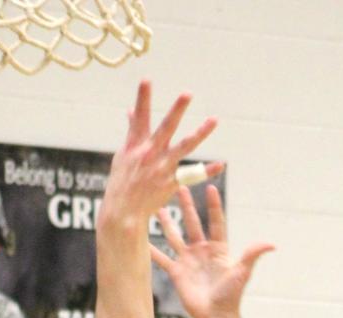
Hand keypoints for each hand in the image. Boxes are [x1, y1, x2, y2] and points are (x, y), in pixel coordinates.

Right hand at [100, 80, 220, 229]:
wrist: (123, 213)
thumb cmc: (122, 182)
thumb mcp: (123, 155)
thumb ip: (132, 131)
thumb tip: (131, 110)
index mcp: (135, 145)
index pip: (139, 117)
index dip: (142, 98)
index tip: (147, 79)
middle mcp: (150, 153)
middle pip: (166, 127)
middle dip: (176, 110)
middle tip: (187, 93)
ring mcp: (161, 167)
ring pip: (184, 146)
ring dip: (200, 133)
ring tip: (214, 120)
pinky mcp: (170, 182)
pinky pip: (193, 175)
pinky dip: (207, 171)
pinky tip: (220, 165)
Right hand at [151, 184, 272, 317]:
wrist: (216, 317)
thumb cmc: (231, 296)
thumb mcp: (242, 272)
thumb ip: (252, 254)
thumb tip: (271, 244)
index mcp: (218, 248)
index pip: (215, 221)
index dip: (213, 205)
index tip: (210, 186)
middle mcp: (201, 251)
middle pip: (192, 223)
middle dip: (186, 205)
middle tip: (179, 186)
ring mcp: (188, 261)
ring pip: (174, 236)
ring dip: (166, 222)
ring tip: (158, 206)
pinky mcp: (176, 273)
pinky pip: (162, 259)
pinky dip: (151, 250)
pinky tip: (141, 240)